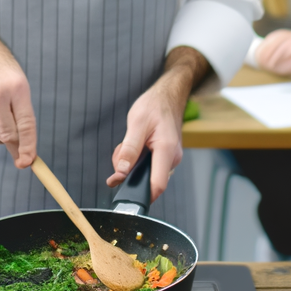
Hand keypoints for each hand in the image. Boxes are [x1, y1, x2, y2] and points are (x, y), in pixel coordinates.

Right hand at [0, 7, 36, 167]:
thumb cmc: (2, 70)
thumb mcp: (19, 84)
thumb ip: (22, 113)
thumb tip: (23, 149)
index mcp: (17, 88)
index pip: (25, 125)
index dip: (28, 147)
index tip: (29, 163)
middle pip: (6, 136)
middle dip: (14, 148)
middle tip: (20, 156)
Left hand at [107, 46, 208, 201]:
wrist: (167, 96)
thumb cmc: (155, 105)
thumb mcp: (137, 123)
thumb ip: (129, 149)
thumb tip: (120, 172)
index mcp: (167, 150)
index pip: (157, 185)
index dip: (140, 194)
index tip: (122, 192)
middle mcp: (172, 158)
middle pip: (147, 180)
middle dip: (128, 173)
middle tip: (118, 154)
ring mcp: (169, 158)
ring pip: (145, 173)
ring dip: (130, 164)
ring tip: (124, 146)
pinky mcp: (164, 157)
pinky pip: (147, 166)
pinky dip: (135, 160)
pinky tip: (132, 146)